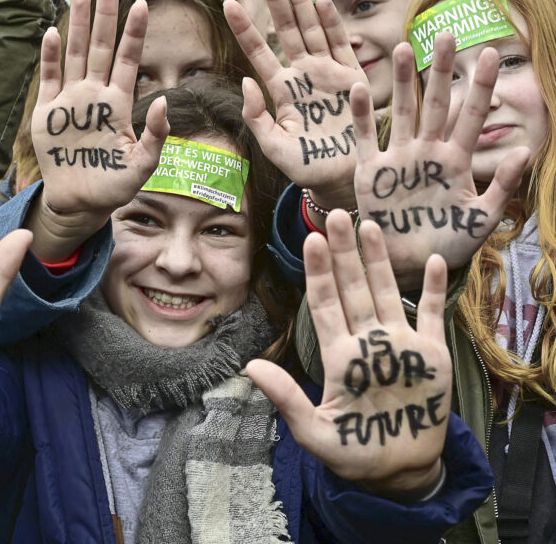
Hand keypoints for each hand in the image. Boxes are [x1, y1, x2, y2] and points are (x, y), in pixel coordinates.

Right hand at [28, 0, 168, 260]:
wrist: (80, 204)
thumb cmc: (115, 187)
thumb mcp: (142, 165)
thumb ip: (154, 135)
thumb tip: (161, 100)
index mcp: (120, 104)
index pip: (129, 60)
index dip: (134, 33)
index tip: (142, 4)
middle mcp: (96, 95)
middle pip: (100, 47)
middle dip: (105, 16)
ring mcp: (71, 101)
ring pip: (74, 54)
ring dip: (76, 25)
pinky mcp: (47, 113)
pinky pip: (49, 78)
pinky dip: (50, 57)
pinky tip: (53, 32)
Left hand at [224, 0, 368, 205]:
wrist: (340, 179)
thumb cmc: (304, 167)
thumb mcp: (273, 146)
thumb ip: (256, 116)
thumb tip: (243, 82)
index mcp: (280, 90)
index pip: (258, 52)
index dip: (245, 28)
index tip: (228, 3)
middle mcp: (302, 75)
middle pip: (286, 30)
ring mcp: (326, 74)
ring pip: (312, 29)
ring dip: (301, 1)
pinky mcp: (351, 78)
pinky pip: (340, 44)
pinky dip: (331, 23)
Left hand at [248, 211, 450, 497]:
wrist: (399, 471)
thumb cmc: (353, 453)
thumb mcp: (315, 432)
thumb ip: (287, 399)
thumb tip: (250, 367)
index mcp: (338, 355)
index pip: (324, 304)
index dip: (318, 273)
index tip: (311, 240)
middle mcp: (366, 340)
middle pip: (351, 288)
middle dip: (343, 253)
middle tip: (335, 215)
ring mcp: (399, 344)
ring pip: (385, 292)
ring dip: (379, 260)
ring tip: (370, 226)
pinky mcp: (431, 355)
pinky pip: (431, 315)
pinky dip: (434, 290)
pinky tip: (436, 260)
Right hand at [352, 34, 528, 288]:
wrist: (408, 263)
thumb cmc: (447, 244)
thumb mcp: (482, 218)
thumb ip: (502, 186)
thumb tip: (526, 150)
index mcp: (457, 161)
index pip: (471, 116)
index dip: (480, 85)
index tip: (491, 52)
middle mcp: (428, 153)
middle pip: (436, 103)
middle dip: (440, 70)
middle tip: (445, 34)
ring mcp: (399, 159)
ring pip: (402, 112)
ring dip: (404, 82)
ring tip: (403, 48)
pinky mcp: (372, 171)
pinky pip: (366, 138)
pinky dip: (362, 115)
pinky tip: (359, 88)